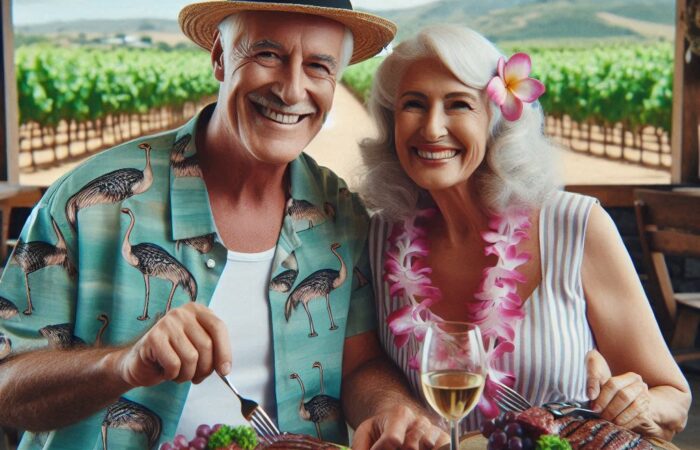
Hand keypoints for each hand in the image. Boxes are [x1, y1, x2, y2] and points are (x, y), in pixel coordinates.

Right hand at [112, 303, 231, 386]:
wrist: (139, 364)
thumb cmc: (173, 357)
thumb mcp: (198, 350)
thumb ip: (213, 353)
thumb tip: (225, 369)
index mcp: (197, 311)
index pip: (218, 327)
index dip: (224, 351)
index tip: (224, 371)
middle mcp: (182, 313)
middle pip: (206, 345)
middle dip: (204, 369)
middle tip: (196, 377)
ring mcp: (166, 323)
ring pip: (191, 357)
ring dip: (187, 374)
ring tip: (179, 374)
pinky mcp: (153, 337)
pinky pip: (174, 364)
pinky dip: (173, 375)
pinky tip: (166, 372)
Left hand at [351, 405, 448, 449]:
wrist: (399, 421)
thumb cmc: (381, 430)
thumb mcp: (365, 434)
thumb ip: (361, 446)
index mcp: (399, 414)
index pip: (392, 440)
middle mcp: (419, 421)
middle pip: (410, 447)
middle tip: (393, 448)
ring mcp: (433, 431)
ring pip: (426, 447)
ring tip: (404, 448)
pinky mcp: (443, 440)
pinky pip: (443, 448)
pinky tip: (421, 449)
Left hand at [585, 349, 660, 435]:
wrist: (638, 404)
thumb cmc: (616, 395)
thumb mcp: (606, 388)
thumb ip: (597, 387)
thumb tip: (591, 395)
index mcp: (630, 377)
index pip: (613, 384)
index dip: (602, 397)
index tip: (594, 407)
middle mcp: (640, 386)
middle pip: (624, 395)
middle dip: (610, 408)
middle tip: (600, 415)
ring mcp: (646, 399)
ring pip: (633, 406)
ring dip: (618, 416)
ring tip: (608, 421)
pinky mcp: (648, 412)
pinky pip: (638, 418)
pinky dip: (626, 423)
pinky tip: (616, 425)